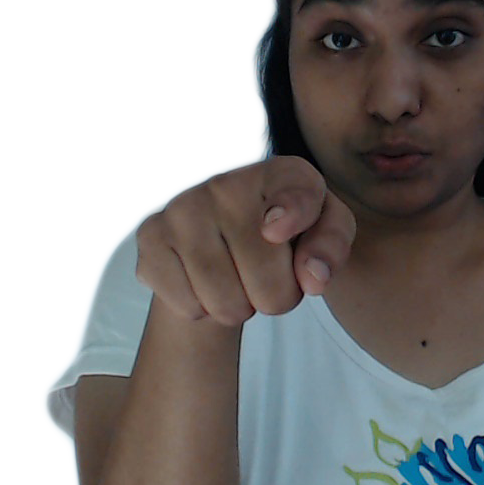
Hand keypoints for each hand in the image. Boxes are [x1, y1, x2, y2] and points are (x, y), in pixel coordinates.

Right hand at [135, 157, 355, 326]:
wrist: (225, 240)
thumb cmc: (288, 236)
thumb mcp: (326, 233)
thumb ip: (331, 248)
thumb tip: (313, 278)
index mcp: (284, 174)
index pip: (294, 195)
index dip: (290, 215)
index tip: (274, 231)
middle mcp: (229, 183)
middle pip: (268, 282)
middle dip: (279, 298)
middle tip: (272, 281)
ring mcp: (184, 208)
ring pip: (226, 302)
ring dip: (241, 308)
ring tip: (241, 282)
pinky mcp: (152, 236)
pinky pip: (189, 306)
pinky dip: (203, 310)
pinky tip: (206, 283)